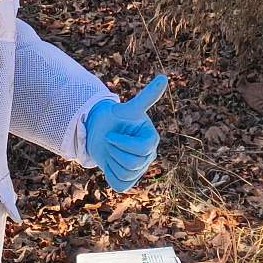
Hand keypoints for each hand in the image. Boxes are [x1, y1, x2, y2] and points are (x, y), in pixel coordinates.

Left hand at [84, 73, 166, 190]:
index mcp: (152, 139)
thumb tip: (163, 78)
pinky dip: (110, 174)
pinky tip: (110, 163)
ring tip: (110, 151)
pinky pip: (119, 184)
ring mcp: (140, 170)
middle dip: (114, 151)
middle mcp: (150, 156)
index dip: (121, 143)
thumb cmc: (114, 119)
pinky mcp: (128, 181)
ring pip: (125, 174)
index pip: (140, 149)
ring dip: (111, 162)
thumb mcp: (127, 109)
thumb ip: (146, 97)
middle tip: (110, 141)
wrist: (98, 132)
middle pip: (132, 163)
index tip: (111, 134)